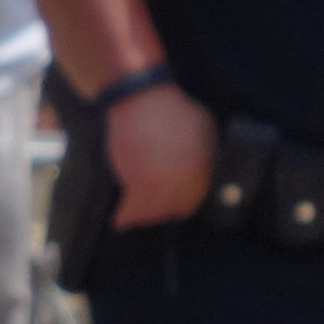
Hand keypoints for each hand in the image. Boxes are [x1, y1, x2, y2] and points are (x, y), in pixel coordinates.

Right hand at [102, 80, 216, 230]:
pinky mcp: (137, 181)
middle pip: (176, 209)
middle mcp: (187, 178)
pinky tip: (119, 223)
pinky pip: (132, 208)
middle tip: (154, 216)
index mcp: (204, 165)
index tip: (173, 209)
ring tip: (135, 223)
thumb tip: (203, 171)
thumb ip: (205, 153)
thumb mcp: (203, 127)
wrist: (142, 100)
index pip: (196, 198)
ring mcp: (162, 182)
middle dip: (165, 213)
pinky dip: (125, 217)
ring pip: (154, 214)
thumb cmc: (173, 109)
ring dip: (145, 219)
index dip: (184, 205)